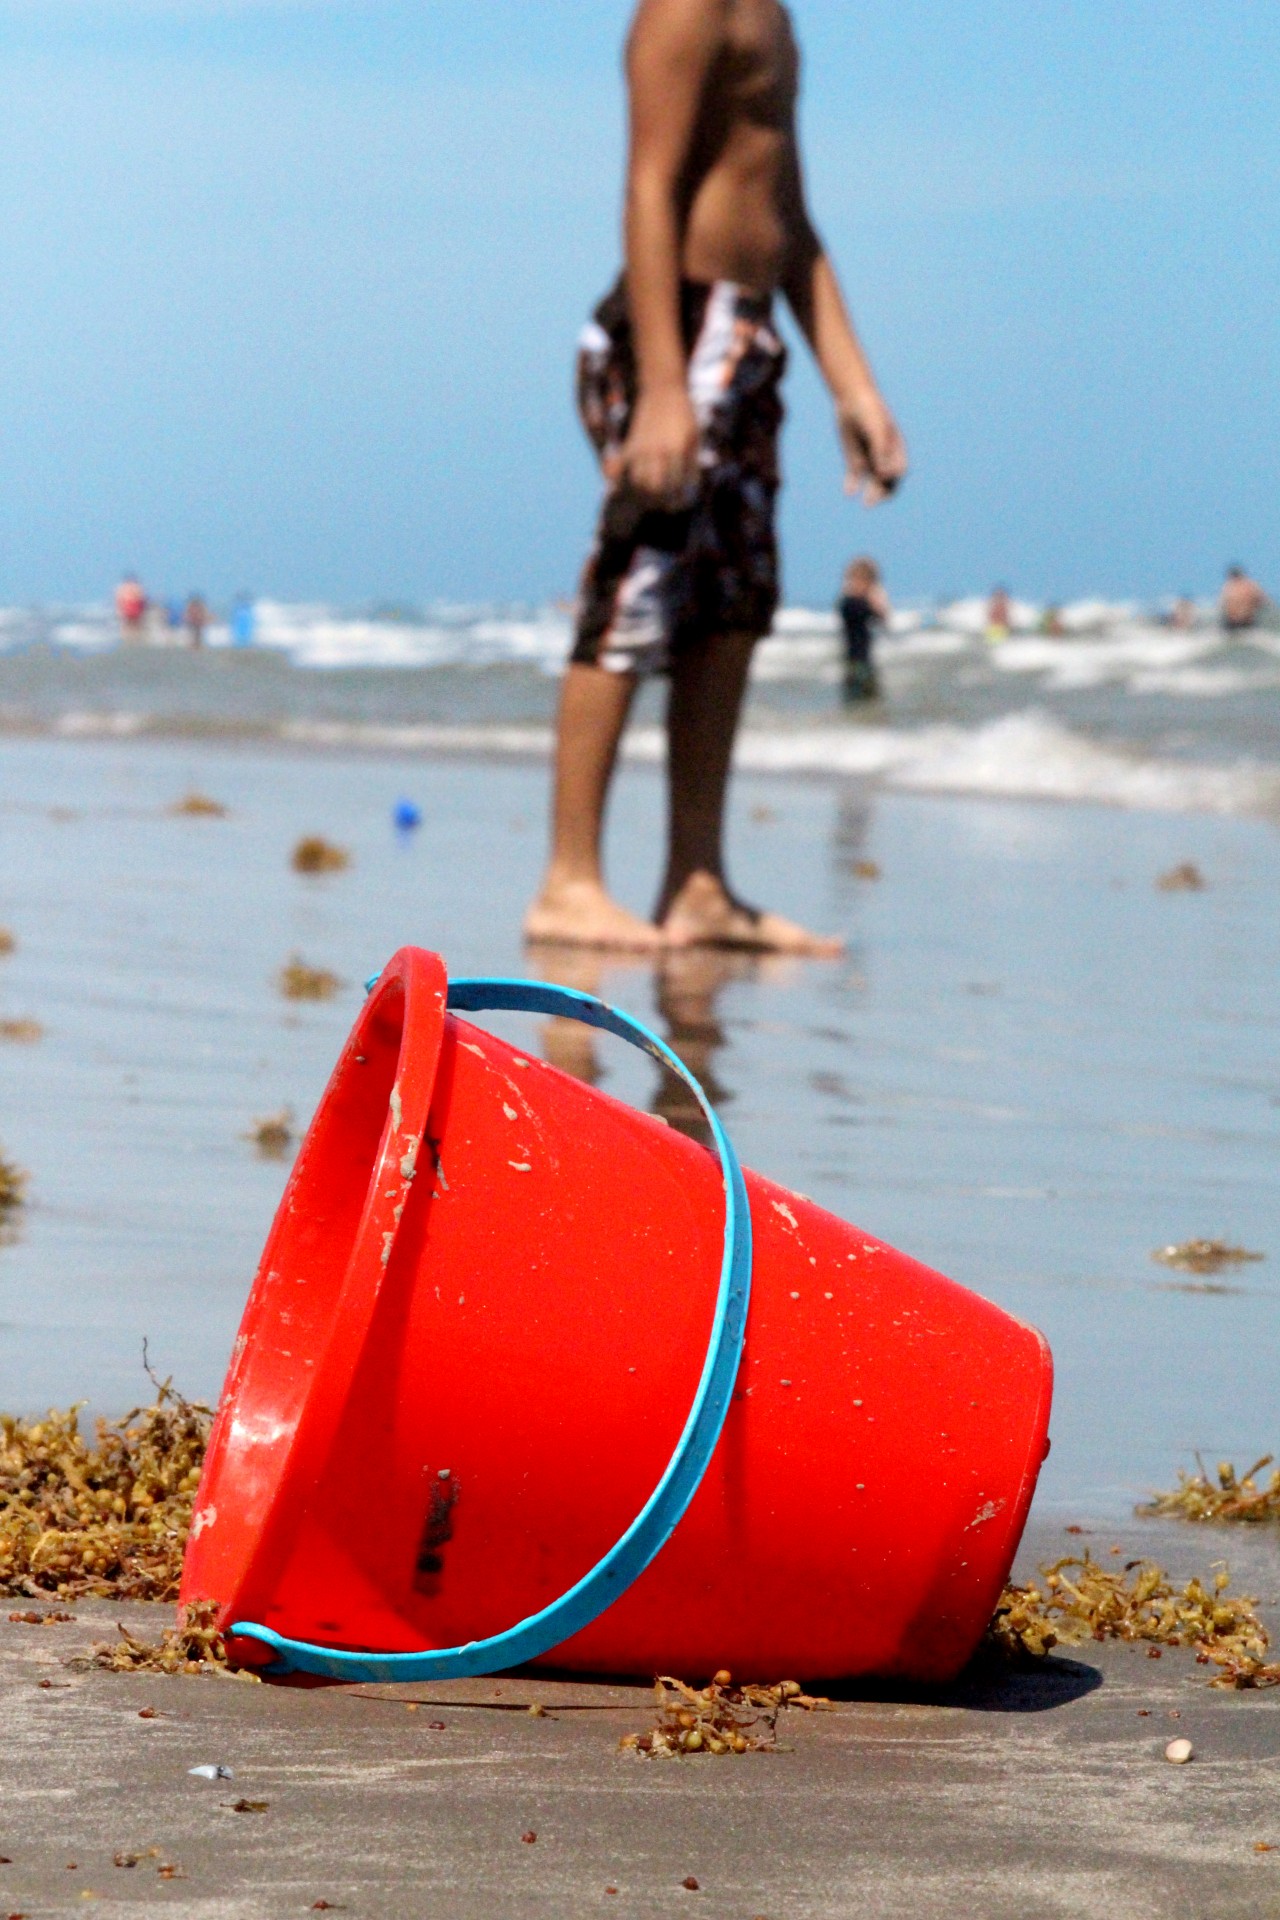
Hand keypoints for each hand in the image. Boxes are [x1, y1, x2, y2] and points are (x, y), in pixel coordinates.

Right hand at [616, 386, 700, 504]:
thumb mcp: (695, 437)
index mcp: (679, 450)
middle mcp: (659, 451)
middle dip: (658, 502)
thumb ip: (692, 464)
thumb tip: (689, 490)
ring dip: (642, 496)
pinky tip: (625, 488)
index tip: (677, 505)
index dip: (677, 501)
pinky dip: (621, 483)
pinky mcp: (630, 444)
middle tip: (663, 504)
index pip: (676, 486)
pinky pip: (622, 471)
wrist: (663, 388)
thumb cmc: (684, 415)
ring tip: (648, 499)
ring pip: (637, 484)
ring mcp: (642, 448)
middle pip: (654, 489)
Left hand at [837, 392, 907, 504]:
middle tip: (872, 502)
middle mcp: (885, 458)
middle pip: (887, 481)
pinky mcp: (855, 461)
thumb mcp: (876, 429)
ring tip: (866, 503)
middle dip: (882, 492)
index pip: (900, 470)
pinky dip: (852, 485)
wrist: (851, 400)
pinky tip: (849, 492)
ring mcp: (870, 460)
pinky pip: (854, 478)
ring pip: (872, 483)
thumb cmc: (869, 411)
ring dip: (871, 494)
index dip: (894, 476)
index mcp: (897, 449)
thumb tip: (883, 475)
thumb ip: (880, 450)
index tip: (884, 476)